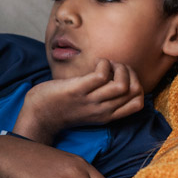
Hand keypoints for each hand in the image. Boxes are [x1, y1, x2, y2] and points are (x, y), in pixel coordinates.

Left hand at [13, 59, 143, 142]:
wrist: (39, 115)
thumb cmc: (64, 106)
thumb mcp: (90, 107)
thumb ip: (104, 98)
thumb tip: (118, 76)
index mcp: (108, 115)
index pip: (138, 103)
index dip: (137, 84)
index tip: (122, 75)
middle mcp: (103, 110)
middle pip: (134, 92)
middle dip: (129, 72)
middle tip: (114, 66)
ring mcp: (91, 101)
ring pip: (122, 85)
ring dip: (118, 67)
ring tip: (107, 63)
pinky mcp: (78, 90)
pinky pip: (101, 76)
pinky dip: (103, 64)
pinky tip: (96, 62)